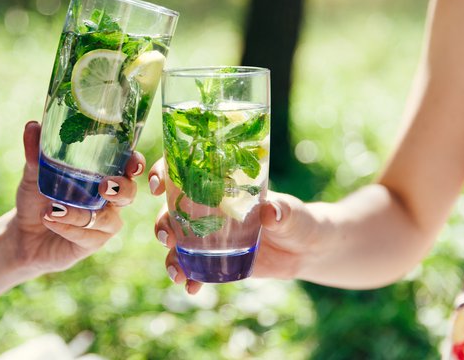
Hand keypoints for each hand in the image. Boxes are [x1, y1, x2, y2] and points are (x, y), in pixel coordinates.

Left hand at [11, 121, 143, 274]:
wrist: (23, 233)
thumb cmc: (37, 196)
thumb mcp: (34, 172)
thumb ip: (36, 151)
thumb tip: (32, 126)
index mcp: (104, 175)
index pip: (129, 167)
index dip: (136, 164)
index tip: (133, 163)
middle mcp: (110, 199)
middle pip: (129, 194)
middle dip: (121, 189)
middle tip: (103, 186)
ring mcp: (103, 223)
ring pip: (105, 219)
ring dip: (80, 213)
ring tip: (53, 207)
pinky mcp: (91, 243)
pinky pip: (87, 236)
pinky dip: (67, 227)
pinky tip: (49, 219)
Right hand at [149, 158, 322, 293]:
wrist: (305, 249)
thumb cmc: (296, 219)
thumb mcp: (291, 212)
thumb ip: (281, 211)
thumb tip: (270, 212)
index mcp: (218, 187)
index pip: (183, 174)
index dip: (163, 175)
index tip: (158, 185)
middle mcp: (206, 210)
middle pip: (171, 211)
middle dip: (162, 223)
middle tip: (167, 237)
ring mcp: (208, 237)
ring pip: (177, 243)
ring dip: (170, 256)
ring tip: (177, 273)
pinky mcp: (215, 261)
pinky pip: (194, 269)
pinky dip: (190, 278)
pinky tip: (192, 288)